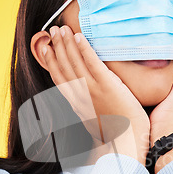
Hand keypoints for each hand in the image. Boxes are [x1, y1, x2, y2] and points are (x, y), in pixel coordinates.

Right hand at [41, 25, 149, 160]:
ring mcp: (93, 90)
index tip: (46, 49)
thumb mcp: (96, 125)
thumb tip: (88, 110)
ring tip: (62, 29)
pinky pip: (92, 63)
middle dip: (56, 47)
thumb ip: (90, 113)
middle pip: (63, 67)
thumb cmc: (116, 137)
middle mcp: (81, 96)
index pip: (60, 79)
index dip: (51, 62)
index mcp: (78, 105)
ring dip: (66, 43)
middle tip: (52, 31)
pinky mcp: (107, 86)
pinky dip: (84, 49)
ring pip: (74, 62)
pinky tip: (79, 37)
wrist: (126, 144)